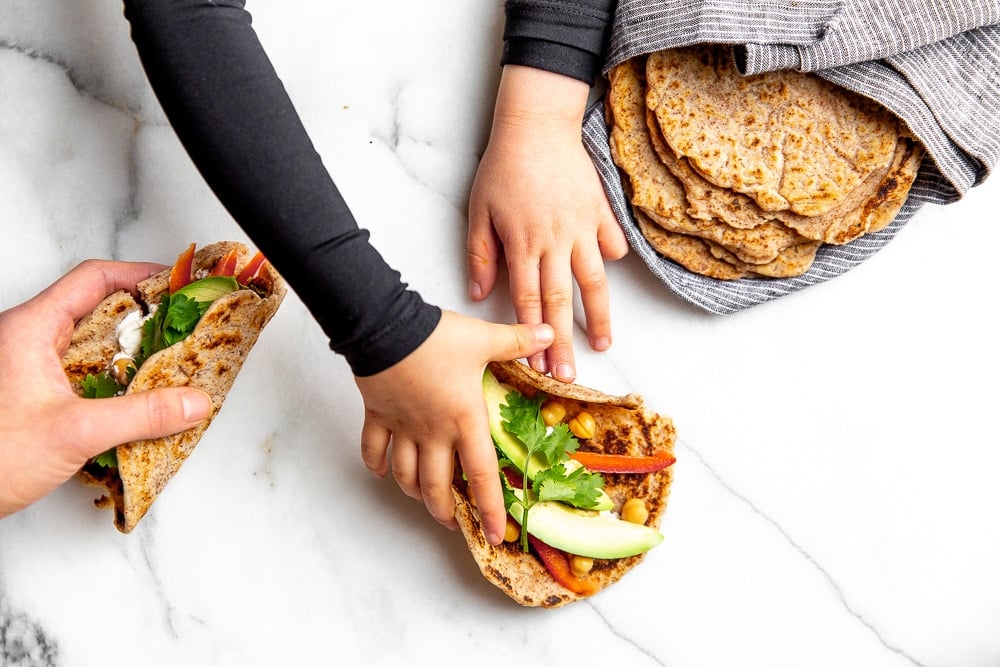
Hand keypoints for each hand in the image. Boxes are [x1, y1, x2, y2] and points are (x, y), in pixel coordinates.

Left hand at [0, 260, 212, 518]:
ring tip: (168, 365)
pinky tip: (136, 400)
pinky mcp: (30, 396)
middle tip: (182, 329)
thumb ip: (141, 415)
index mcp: (29, 328)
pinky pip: (83, 374)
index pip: (94, 279)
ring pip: (91, 344)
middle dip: (144, 318)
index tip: (177, 285)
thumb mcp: (74, 432)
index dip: (140, 276)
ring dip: (130, 353)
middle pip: (97, 308)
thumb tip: (190, 402)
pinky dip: (114, 380)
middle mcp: (25, 341)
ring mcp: (26, 368)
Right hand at [355, 310, 553, 545]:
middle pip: (437, 487)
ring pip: (406, 475)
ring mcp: (402, 427)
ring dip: (415, 493)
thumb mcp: (484, 338)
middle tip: (456, 522)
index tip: (495, 535)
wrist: (386, 326)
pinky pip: (373, 449)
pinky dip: (377, 465)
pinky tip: (383, 472)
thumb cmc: (435, 337)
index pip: (482, 476)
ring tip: (424, 500)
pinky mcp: (378, 415)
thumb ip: (518, 340)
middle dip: (446, 511)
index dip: (490, 509)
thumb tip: (549, 334)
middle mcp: (433, 432)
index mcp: (464, 420)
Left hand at [468, 65, 627, 382]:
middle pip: (561, 302)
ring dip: (599, 317)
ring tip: (604, 344)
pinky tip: (615, 278)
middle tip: (569, 376)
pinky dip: (613, 259)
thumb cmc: (503, 168)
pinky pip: (611, 241)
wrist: (536, 125)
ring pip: (593, 282)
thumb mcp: (479, 212)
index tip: (537, 366)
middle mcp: (555, 242)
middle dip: (564, 344)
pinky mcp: (599, 212)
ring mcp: (581, 228)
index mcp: (523, 245)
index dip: (533, 338)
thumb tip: (480, 296)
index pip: (528, 302)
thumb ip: (481, 256)